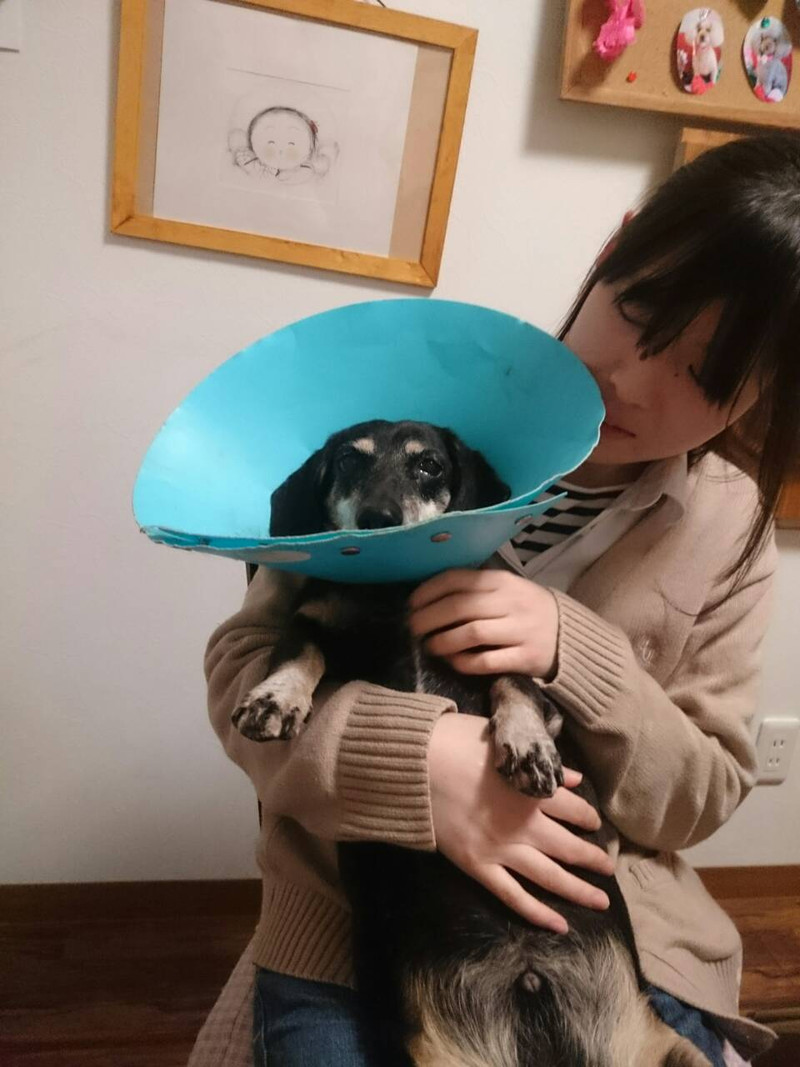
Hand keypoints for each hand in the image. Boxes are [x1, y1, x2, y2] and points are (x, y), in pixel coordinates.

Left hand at [409, 569, 558, 679]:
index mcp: (502, 581)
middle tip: (414, 628)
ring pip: (470, 633)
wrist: (570, 637)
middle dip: (429, 618)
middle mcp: (510, 602)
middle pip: (459, 606)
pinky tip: (453, 661)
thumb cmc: (526, 611)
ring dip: (443, 641)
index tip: (412, 604)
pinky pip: (485, 661)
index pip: (457, 579)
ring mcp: (519, 630)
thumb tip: (428, 596)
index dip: (428, 591)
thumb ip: (475, 589)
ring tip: (430, 646)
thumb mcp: (506, 590)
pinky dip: (463, 662)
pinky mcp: (525, 658)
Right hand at [428, 714, 613, 933]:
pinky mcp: (478, 866)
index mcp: (532, 790)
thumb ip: (540, 761)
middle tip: (609, 867)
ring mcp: (501, 849)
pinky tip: (560, 925)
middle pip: (570, 847)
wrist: (414, 763)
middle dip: (593, 859)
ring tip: (601, 901)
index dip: (588, 817)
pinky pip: (513, 896)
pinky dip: (538, 913)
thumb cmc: (456, 741)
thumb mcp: (503, 741)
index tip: (593, 823)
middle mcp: (524, 824)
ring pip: (550, 877)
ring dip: (579, 890)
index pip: (575, 809)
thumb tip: (572, 778)